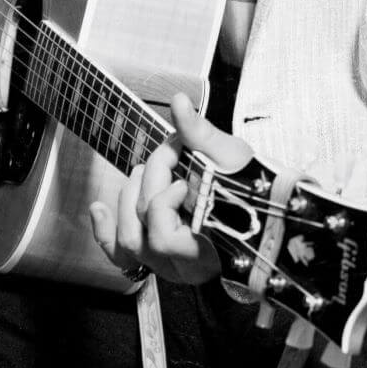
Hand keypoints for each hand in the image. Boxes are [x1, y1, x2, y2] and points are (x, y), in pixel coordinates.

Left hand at [89, 94, 252, 285]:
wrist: (268, 218)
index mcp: (202, 244)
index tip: (178, 148)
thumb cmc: (254, 190)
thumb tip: (178, 100)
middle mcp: (181, 263)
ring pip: (128, 242)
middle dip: (149, 180)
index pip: (160, 218)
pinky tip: (98, 208)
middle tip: (168, 155)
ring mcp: (168, 266)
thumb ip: (199, 133)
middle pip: (143, 223)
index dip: (161, 176)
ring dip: (126, 200)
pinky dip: (106, 232)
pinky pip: (123, 256)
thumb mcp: (231, 158)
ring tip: (141, 173)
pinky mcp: (160, 261)